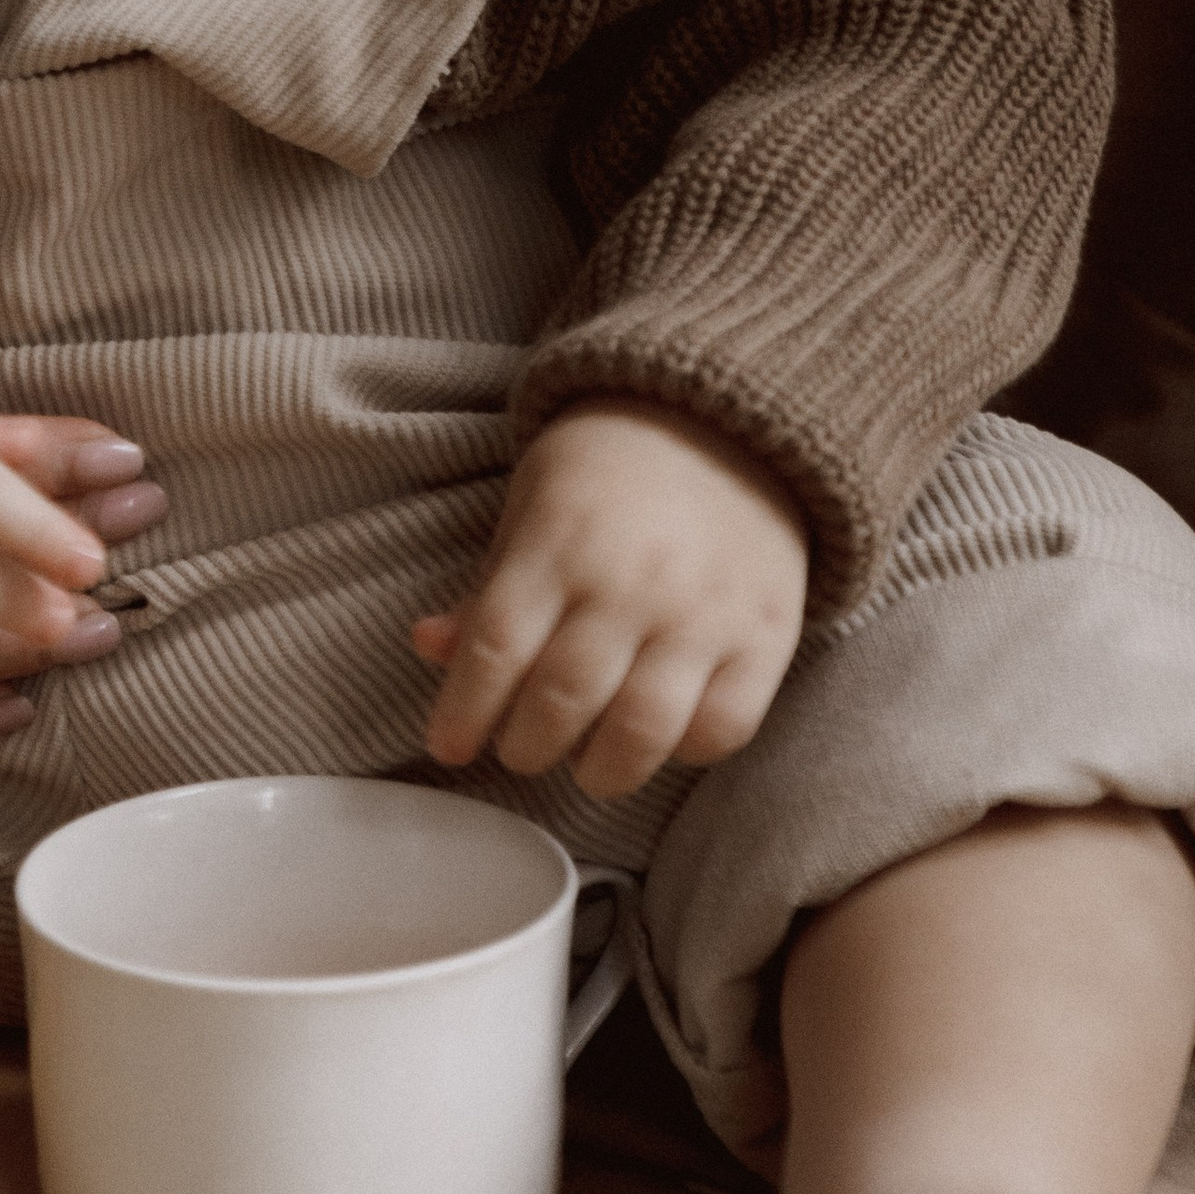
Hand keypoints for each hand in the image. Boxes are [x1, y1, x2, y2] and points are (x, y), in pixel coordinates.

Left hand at [414, 400, 807, 799]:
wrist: (723, 424)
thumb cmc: (606, 472)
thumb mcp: (530, 506)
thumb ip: (487, 587)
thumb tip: (428, 648)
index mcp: (559, 540)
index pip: (497, 646)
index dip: (463, 710)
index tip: (445, 747)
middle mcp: (631, 580)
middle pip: (563, 699)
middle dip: (526, 746)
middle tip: (518, 750)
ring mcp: (704, 612)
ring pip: (642, 729)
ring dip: (600, 769)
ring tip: (584, 766)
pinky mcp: (766, 636)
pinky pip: (723, 727)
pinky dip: (684, 753)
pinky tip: (659, 740)